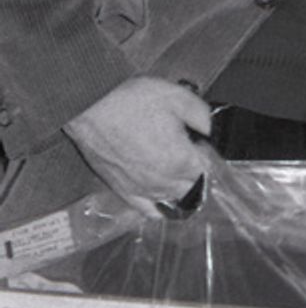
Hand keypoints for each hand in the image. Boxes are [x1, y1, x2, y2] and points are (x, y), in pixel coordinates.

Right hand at [64, 76, 213, 219]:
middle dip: (195, 171)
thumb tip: (212, 130)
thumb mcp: (178, 97)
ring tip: (174, 167)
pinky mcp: (122, 191)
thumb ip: (203, 117)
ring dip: (179, 188)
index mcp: (180, 161)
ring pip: (172, 200)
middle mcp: (163, 182)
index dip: (206, 154)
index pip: (208, 169)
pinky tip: (162, 195)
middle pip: (192, 188)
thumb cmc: (131, 101)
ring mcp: (142, 190)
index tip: (200, 143)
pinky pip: (148, 210)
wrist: (91, 106)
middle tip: (187, 150)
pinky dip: (159, 205)